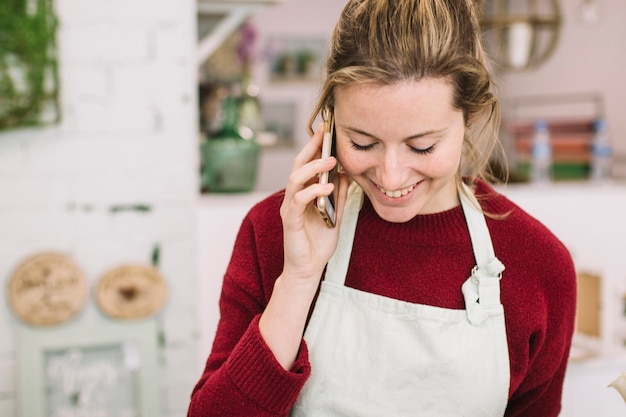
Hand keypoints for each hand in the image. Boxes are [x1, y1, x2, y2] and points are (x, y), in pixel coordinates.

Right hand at [279, 123, 349, 284]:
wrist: (308, 269)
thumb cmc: (319, 243)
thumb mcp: (334, 214)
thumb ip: (337, 194)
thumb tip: (345, 172)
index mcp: (303, 193)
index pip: (307, 164)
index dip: (316, 146)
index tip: (328, 129)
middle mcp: (294, 197)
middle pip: (298, 165)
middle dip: (312, 147)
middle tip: (326, 133)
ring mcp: (290, 208)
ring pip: (296, 179)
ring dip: (314, 167)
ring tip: (332, 160)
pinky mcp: (291, 221)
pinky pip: (299, 200)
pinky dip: (313, 190)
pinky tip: (326, 186)